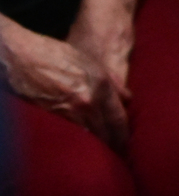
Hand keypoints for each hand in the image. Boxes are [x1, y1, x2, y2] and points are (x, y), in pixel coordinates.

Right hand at [0, 20, 130, 150]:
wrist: (24, 58)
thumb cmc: (57, 55)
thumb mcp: (90, 62)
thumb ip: (112, 82)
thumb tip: (127, 99)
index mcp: (101, 84)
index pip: (119, 118)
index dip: (124, 133)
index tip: (126, 140)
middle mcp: (88, 100)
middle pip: (106, 131)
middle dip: (113, 143)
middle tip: (117, 150)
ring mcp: (69, 110)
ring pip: (90, 135)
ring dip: (96, 143)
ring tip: (101, 149)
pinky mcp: (53, 117)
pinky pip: (71, 133)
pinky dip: (79, 139)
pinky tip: (81, 142)